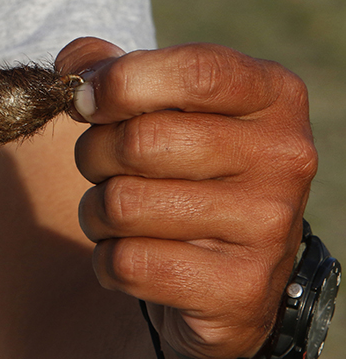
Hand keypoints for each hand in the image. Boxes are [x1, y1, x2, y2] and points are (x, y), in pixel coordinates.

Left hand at [56, 37, 315, 358]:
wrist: (224, 276)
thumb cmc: (182, 166)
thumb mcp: (160, 105)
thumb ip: (111, 69)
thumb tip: (73, 69)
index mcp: (273, 95)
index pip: (194, 72)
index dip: (120, 82)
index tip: (85, 101)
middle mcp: (285, 157)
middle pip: (141, 143)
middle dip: (94, 155)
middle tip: (103, 167)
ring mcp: (269, 227)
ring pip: (124, 205)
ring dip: (97, 212)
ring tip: (121, 215)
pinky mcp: (240, 289)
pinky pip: (128, 264)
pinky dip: (108, 263)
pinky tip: (135, 257)